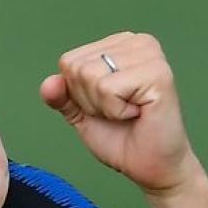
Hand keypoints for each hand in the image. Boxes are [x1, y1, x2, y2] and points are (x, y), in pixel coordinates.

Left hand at [41, 31, 199, 195]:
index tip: (107, 105)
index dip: (78, 93)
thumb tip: (49, 83)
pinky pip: (108, 89)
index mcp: (119, 44)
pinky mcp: (158, 74)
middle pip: (77, 67)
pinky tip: (137, 113)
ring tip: (128, 112)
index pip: (68, 61)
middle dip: (90, 100)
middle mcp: (137, 42)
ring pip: (90, 76)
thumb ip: (62, 95)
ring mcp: (150, 55)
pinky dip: (115, 111)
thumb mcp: (81, 113)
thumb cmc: (122, 136)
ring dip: (103, 106)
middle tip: (119, 111)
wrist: (150, 166)